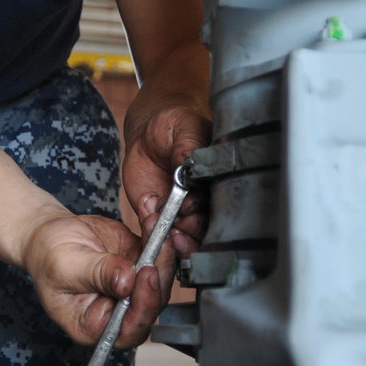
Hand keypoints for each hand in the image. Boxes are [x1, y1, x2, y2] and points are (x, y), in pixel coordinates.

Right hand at [21, 211, 165, 347]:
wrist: (49, 235)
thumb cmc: (47, 258)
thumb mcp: (65, 267)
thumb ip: (97, 274)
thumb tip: (127, 281)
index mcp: (95, 326)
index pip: (129, 328)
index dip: (144, 305)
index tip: (146, 274)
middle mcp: (119, 311)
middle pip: (153, 301)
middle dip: (160, 269)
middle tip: (159, 241)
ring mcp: (133, 287)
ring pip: (161, 275)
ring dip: (163, 247)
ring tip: (151, 219)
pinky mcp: (140, 264)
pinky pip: (158, 252)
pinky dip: (158, 232)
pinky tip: (150, 214)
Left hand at [121, 102, 211, 261]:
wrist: (147, 134)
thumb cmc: (173, 126)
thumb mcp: (184, 127)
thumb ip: (189, 145)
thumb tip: (189, 161)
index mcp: (215, 181)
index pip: (219, 203)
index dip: (205, 208)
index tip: (189, 205)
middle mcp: (202, 201)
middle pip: (205, 227)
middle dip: (192, 230)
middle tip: (178, 222)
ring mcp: (181, 212)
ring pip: (185, 238)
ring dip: (176, 239)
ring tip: (167, 229)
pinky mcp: (159, 217)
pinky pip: (159, 235)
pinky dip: (154, 235)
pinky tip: (151, 221)